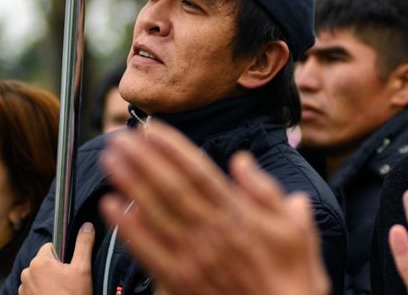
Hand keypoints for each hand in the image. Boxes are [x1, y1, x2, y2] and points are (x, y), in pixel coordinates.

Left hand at [18, 223, 93, 294]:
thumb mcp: (82, 269)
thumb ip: (83, 245)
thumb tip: (86, 226)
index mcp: (39, 261)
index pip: (51, 247)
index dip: (63, 255)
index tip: (70, 267)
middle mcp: (27, 273)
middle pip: (44, 262)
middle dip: (55, 269)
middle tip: (68, 283)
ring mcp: (23, 289)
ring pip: (39, 276)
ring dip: (48, 281)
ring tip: (61, 293)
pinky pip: (33, 290)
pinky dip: (42, 292)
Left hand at [99, 120, 329, 294]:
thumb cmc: (292, 278)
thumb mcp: (297, 230)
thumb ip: (267, 192)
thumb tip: (241, 160)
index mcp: (239, 215)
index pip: (199, 172)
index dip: (171, 148)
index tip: (150, 129)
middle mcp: (213, 232)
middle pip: (170, 186)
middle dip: (142, 158)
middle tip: (118, 136)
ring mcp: (195, 258)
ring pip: (156, 213)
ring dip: (130, 184)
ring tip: (110, 160)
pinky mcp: (181, 281)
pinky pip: (148, 251)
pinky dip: (127, 228)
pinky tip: (109, 207)